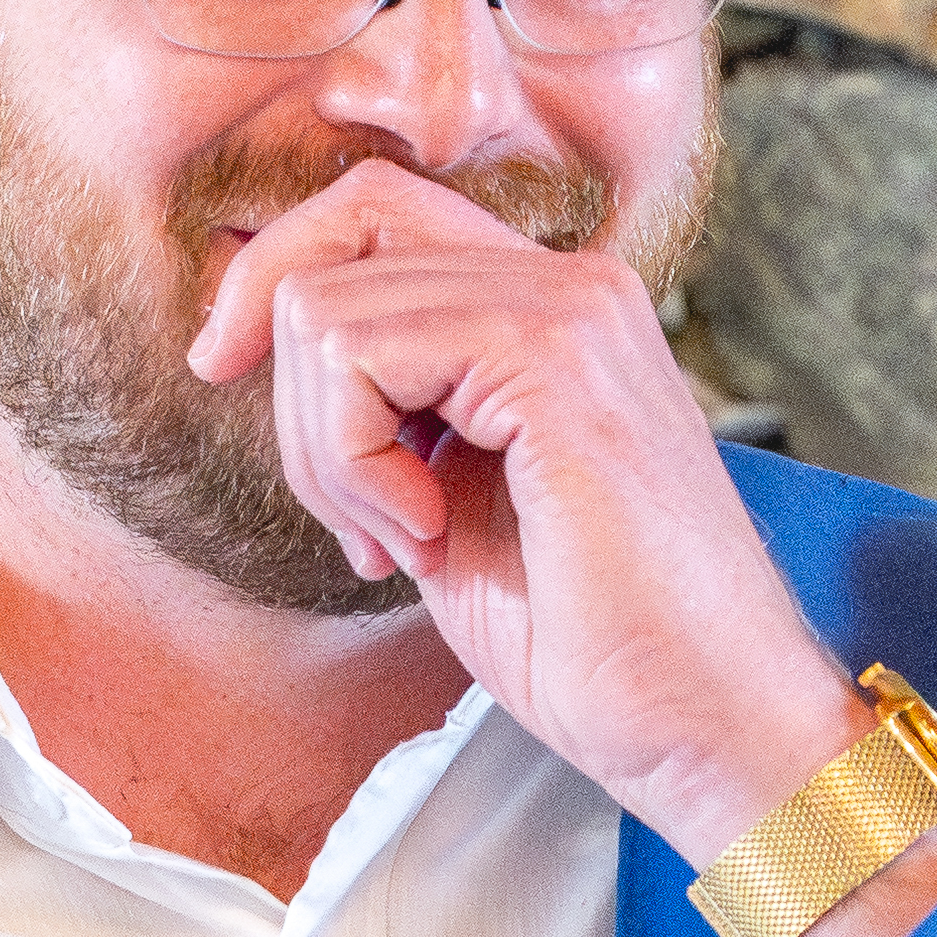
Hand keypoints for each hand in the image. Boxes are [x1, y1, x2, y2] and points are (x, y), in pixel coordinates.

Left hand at [184, 166, 857, 865]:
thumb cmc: (593, 643)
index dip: (275, 280)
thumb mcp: (448, 500)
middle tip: (349, 512)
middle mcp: (570, 284)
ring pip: (327, 305)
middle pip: (342, 229)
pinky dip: (351, 461)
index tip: (228, 372)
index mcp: (554, 309)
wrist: (707, 722)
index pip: (374, 214)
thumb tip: (258, 339)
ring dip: (325, 448)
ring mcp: (570, 308)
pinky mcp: (554, 358)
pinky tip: (421, 534)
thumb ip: (382, 411)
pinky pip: (358, 353)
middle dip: (286, 374)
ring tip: (402, 539)